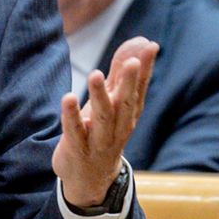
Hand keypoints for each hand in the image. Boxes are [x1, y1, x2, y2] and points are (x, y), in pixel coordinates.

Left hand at [53, 37, 156, 206]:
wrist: (90, 178)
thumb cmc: (103, 132)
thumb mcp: (114, 103)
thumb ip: (123, 72)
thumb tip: (141, 41)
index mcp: (129, 114)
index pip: (139, 89)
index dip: (145, 69)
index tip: (150, 47)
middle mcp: (118, 127)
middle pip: (125, 103)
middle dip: (128, 82)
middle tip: (132, 61)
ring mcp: (99, 140)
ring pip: (102, 117)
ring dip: (99, 96)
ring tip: (95, 74)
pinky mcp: (77, 149)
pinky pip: (75, 131)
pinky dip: (72, 116)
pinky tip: (68, 98)